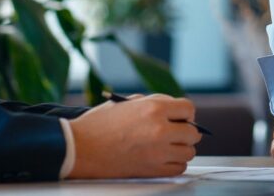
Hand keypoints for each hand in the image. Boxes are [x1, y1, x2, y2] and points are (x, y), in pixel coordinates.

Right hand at [67, 94, 200, 178]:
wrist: (80, 148)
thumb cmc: (99, 124)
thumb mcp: (127, 102)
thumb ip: (154, 103)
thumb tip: (174, 110)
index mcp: (154, 108)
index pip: (189, 109)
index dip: (185, 113)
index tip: (179, 118)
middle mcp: (160, 129)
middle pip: (193, 132)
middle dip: (185, 131)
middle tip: (175, 133)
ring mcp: (158, 152)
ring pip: (189, 152)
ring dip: (181, 149)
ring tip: (167, 146)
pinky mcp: (152, 170)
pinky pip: (179, 168)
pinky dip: (175, 164)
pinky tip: (163, 158)